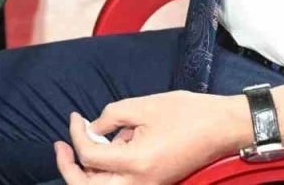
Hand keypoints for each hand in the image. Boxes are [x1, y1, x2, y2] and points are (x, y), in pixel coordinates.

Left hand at [54, 94, 250, 184]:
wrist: (222, 127)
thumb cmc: (187, 113)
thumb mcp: (143, 106)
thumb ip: (110, 117)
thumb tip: (91, 129)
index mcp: (136, 164)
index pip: (90, 156)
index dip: (76, 135)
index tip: (75, 117)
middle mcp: (140, 183)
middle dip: (69, 168)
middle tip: (61, 147)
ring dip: (87, 172)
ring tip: (81, 146)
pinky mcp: (154, 184)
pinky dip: (107, 172)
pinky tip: (110, 146)